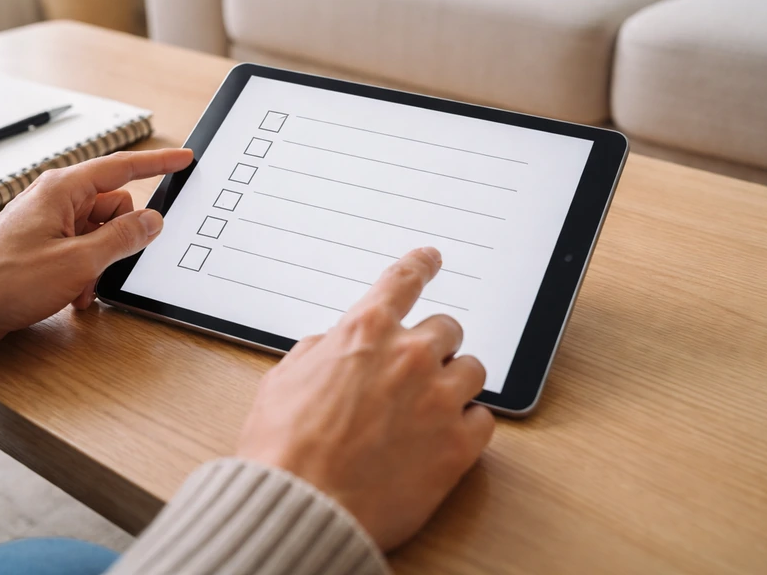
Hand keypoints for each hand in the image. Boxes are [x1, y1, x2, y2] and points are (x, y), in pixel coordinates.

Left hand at [0, 149, 192, 355]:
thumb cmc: (3, 280)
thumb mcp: (78, 261)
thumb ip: (122, 238)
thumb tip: (151, 222)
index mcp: (64, 190)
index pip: (123, 167)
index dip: (158, 164)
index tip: (184, 159)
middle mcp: (56, 201)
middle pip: (115, 206)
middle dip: (122, 237)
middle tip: (114, 261)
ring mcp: (48, 223)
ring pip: (100, 233)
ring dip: (101, 262)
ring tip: (82, 285)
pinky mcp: (42, 246)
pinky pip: (82, 250)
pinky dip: (85, 272)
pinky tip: (72, 293)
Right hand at [236, 247, 494, 550]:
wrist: (303, 509)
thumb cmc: (283, 450)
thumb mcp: (282, 381)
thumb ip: (317, 353)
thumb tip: (331, 348)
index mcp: (364, 333)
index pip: (402, 281)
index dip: (420, 264)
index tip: (430, 258)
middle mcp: (408, 356)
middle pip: (447, 328)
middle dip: (432, 345)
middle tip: (414, 372)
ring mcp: (438, 399)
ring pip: (472, 369)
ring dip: (453, 382)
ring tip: (429, 408)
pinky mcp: (458, 445)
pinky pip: (484, 419)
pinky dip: (467, 425)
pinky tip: (443, 438)